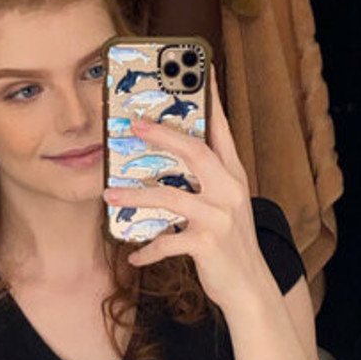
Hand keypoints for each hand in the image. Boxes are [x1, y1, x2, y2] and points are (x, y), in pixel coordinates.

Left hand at [103, 62, 270, 312]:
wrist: (251, 288)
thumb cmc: (230, 243)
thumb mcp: (224, 205)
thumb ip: (204, 181)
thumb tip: (165, 161)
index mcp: (233, 176)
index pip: (222, 130)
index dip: (210, 100)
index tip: (200, 70)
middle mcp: (230, 191)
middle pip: (196, 152)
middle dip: (163, 135)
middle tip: (133, 124)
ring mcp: (220, 218)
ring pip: (171, 198)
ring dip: (137, 195)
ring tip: (110, 193)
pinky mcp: (208, 245)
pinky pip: (168, 242)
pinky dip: (147, 249)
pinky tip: (133, 256)